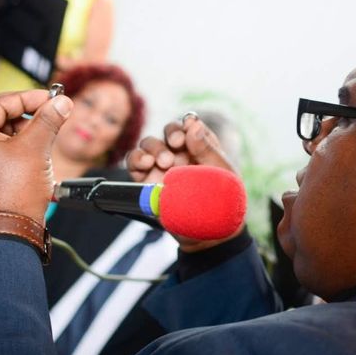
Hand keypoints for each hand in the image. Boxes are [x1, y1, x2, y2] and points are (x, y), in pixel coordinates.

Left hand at [0, 90, 73, 224]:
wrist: (9, 230)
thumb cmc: (14, 194)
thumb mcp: (36, 149)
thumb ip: (49, 120)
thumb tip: (62, 102)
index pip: (0, 102)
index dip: (29, 98)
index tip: (52, 99)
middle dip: (28, 114)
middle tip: (52, 112)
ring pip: (2, 132)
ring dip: (26, 131)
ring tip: (47, 137)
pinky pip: (2, 149)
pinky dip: (21, 146)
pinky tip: (38, 153)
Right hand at [126, 114, 242, 251]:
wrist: (208, 231)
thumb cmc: (221, 199)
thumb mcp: (221, 171)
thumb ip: (207, 147)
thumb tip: (192, 124)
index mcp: (199, 147)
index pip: (188, 125)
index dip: (186, 124)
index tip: (188, 129)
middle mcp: (179, 153)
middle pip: (168, 131)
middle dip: (170, 134)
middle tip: (176, 145)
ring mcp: (161, 167)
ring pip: (149, 144)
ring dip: (153, 147)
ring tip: (162, 162)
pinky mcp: (146, 181)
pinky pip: (134, 164)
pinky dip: (136, 159)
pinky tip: (145, 164)